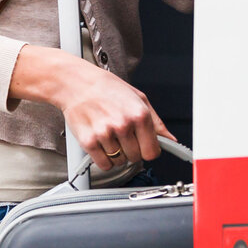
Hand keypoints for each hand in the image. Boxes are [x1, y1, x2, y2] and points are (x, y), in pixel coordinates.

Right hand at [9, 45, 175, 171]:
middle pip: (135, 158)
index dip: (147, 149)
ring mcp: (105, 134)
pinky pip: (103, 164)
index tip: (142, 145)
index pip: (152, 152)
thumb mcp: (138, 98)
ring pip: (119, 162)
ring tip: (108, 135)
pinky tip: (101, 143)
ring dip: (115, 154)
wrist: (76, 83)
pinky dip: (103, 159)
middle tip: (121, 135)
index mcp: (139, 115)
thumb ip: (156, 122)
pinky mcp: (89, 141)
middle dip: (130, 150)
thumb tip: (171, 139)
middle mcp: (123, 125)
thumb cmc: (106, 88)